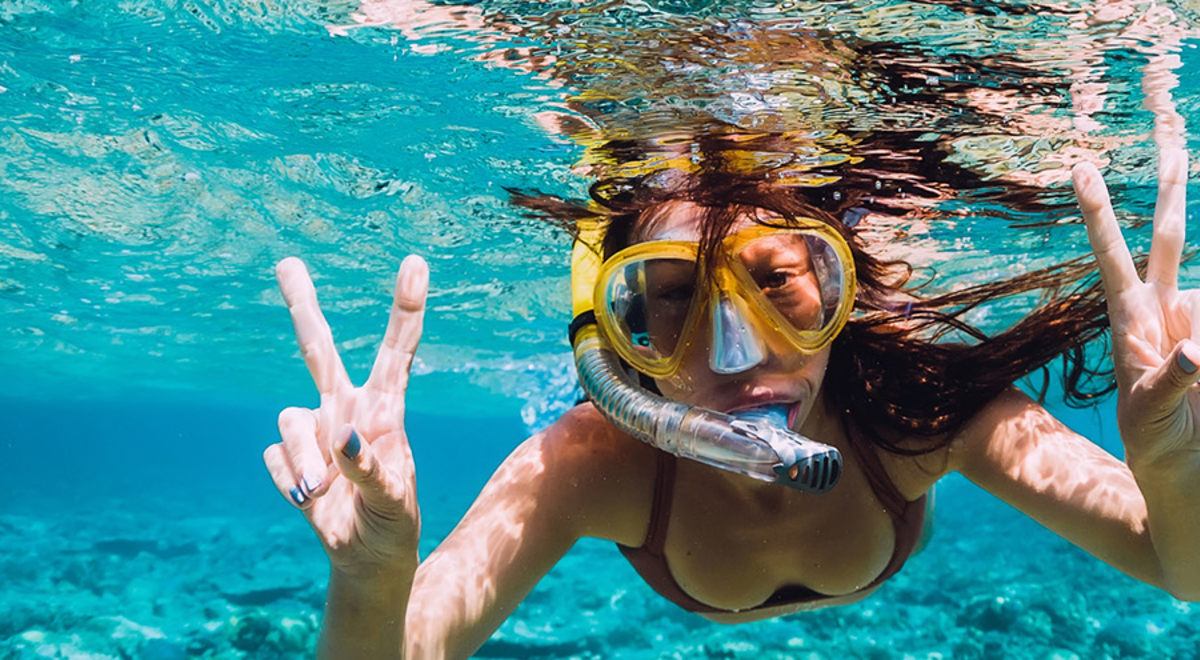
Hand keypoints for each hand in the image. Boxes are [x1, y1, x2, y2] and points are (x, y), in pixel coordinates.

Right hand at [263, 255, 428, 576]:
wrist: (366, 555)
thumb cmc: (392, 521)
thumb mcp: (392, 502)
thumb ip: (371, 470)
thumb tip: (342, 436)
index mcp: (385, 409)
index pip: (397, 351)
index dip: (405, 308)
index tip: (415, 263)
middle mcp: (346, 408)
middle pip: (319, 350)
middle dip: (301, 306)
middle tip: (286, 263)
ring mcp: (314, 430)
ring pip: (289, 421)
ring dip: (306, 463)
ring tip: (324, 492)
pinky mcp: (289, 456)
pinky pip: (275, 458)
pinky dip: (292, 483)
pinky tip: (311, 497)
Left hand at [1074, 148, 1199, 469]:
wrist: (1186, 475)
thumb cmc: (1157, 445)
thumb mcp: (1151, 419)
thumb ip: (1171, 384)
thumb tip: (1198, 350)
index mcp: (1132, 321)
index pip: (1113, 256)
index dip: (1099, 214)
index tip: (1079, 169)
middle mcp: (1165, 310)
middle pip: (1167, 240)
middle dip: (1171, 193)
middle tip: (1175, 143)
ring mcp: (1196, 320)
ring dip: (1198, 335)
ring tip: (1192, 375)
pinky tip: (1197, 363)